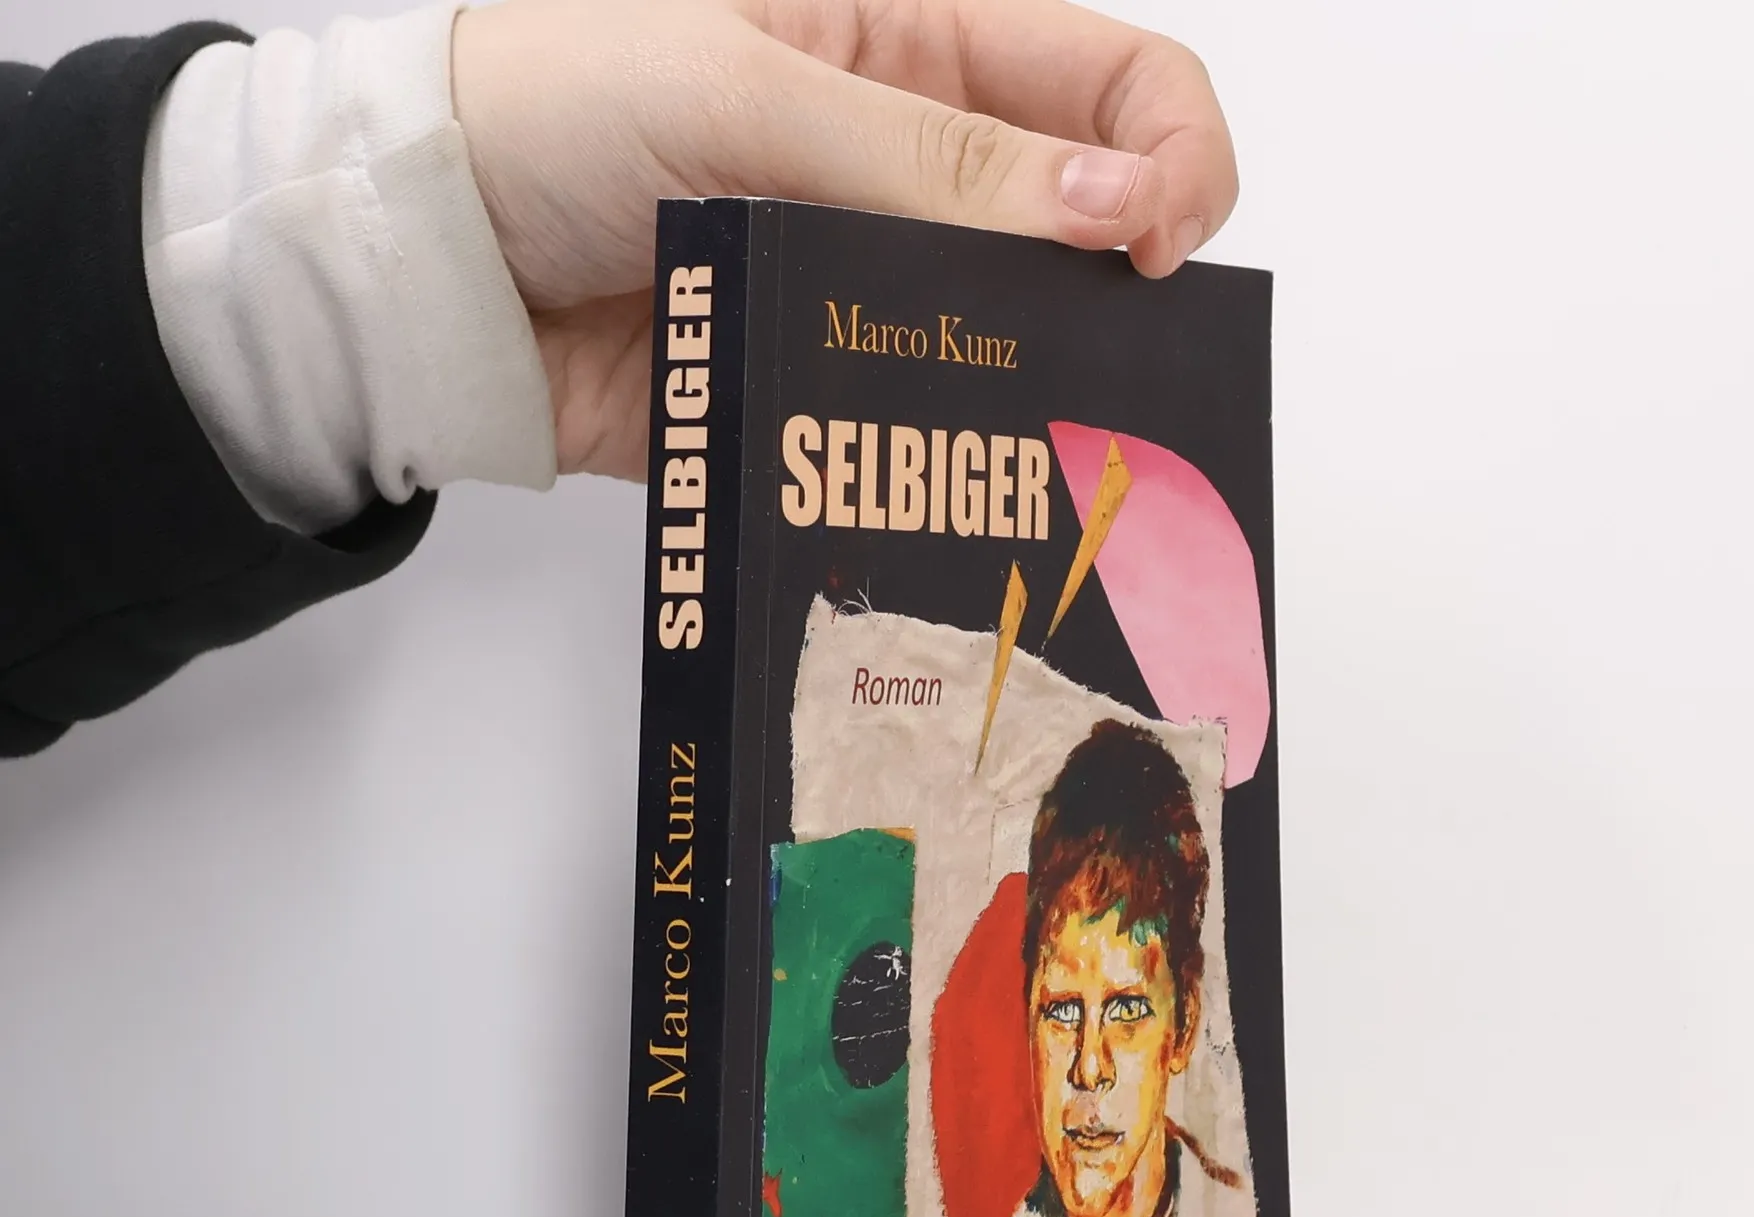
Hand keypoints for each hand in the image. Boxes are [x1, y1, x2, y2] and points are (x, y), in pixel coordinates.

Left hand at [451, 0, 1237, 480]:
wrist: (430, 256)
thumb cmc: (554, 107)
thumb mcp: (749, 93)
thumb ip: (933, 159)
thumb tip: (1109, 209)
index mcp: (909, 41)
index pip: (1107, 77)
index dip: (1170, 145)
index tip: (1159, 234)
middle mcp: (910, 165)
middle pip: (1081, 220)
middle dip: (1124, 279)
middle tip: (1123, 348)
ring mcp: (866, 281)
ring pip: (1009, 337)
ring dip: (1040, 379)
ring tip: (1043, 427)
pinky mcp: (821, 382)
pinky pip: (915, 425)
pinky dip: (946, 455)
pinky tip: (958, 482)